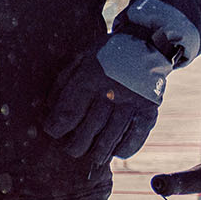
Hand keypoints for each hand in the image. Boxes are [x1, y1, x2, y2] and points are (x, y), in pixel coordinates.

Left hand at [43, 32, 169, 165]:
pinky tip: (115, 152)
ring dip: (97, 152)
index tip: (53, 131)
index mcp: (90, 79)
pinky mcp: (149, 110)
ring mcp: (132, 103)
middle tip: (70, 148)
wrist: (145, 44)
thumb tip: (50, 109)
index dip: (56, 128)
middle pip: (88, 131)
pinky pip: (135, 137)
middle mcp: (111, 93)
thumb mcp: (80, 60)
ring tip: (90, 155)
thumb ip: (64, 83)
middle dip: (74, 145)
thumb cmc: (105, 56)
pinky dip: (124, 149)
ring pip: (110, 138)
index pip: (68, 114)